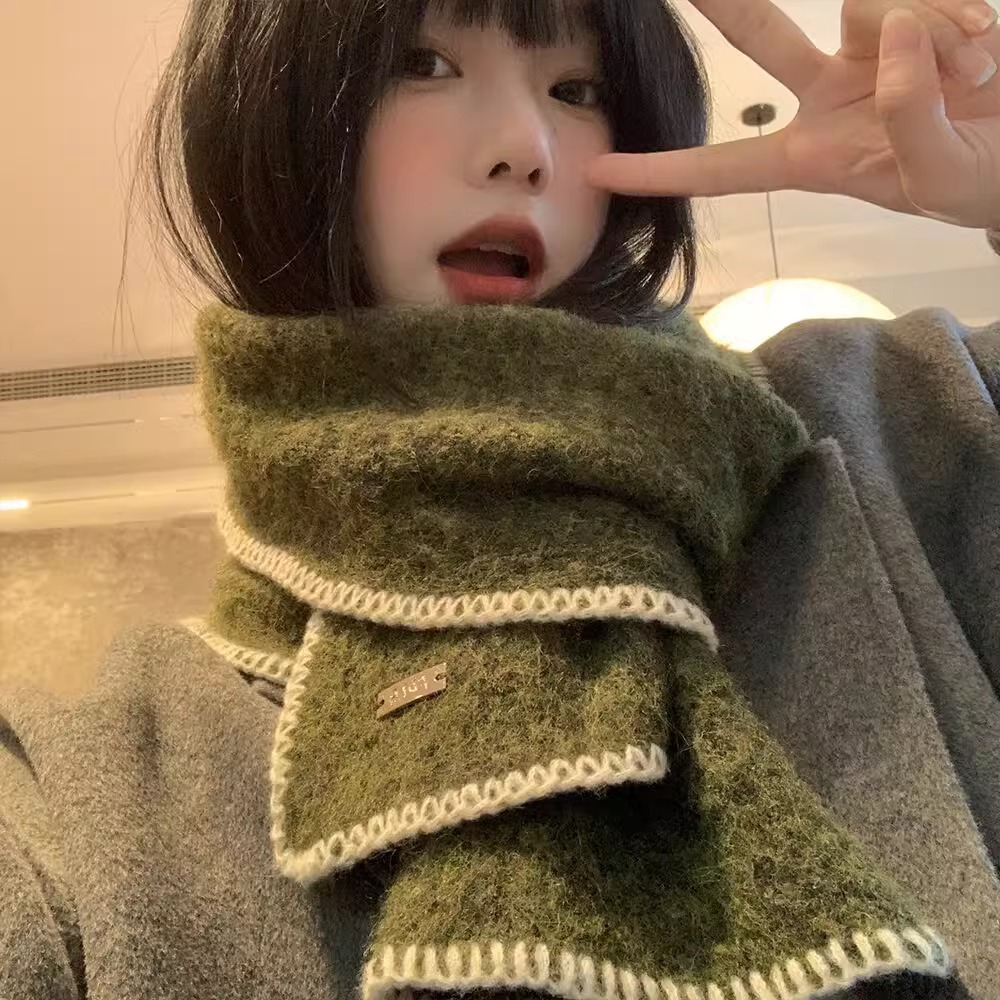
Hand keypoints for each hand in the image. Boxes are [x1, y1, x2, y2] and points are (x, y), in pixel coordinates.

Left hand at [586, 0, 999, 230]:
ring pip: (867, 8)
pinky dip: (956, 20)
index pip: (724, 167)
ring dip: (929, 36)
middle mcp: (827, 97)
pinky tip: (981, 50)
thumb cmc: (977, 184)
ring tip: (973, 77)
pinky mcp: (911, 13)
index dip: (664, 170)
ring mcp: (868, 49)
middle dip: (720, 2)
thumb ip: (910, 117)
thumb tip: (888, 32)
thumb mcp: (940, 178)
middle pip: (759, 37)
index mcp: (813, 157)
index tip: (602, 171)